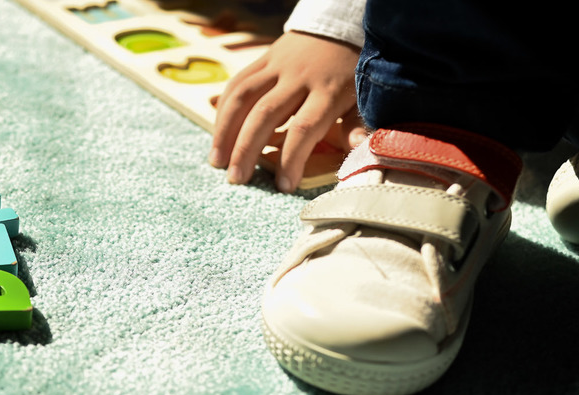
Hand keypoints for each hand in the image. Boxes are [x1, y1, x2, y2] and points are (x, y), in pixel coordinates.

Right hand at [210, 31, 364, 191]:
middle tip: (236, 179)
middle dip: (246, 149)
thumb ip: (356, 123)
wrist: (339, 25)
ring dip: (225, 130)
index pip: (304, 128)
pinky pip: (236, 83)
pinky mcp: (262, 60)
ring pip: (243, 97)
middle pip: (265, 115)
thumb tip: (357, 148)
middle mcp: (298, 78)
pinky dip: (222, 110)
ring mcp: (277, 66)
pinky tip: (218, 134)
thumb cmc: (351, 70)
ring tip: (216, 161)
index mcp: (327, 91)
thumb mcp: (362, 96)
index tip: (283, 186)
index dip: (291, 159)